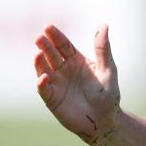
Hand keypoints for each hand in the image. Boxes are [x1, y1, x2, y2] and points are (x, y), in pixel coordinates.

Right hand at [34, 24, 120, 145]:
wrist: (106, 120)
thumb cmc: (108, 95)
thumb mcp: (107, 70)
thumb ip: (103, 49)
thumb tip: (104, 25)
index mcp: (76, 60)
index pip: (63, 45)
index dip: (56, 36)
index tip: (48, 27)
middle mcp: (63, 70)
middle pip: (51, 54)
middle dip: (45, 46)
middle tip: (39, 38)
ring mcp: (56, 83)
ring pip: (44, 69)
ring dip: (39, 62)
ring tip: (38, 53)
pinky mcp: (52, 98)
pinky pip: (44, 90)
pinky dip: (42, 83)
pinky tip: (44, 77)